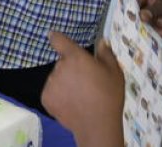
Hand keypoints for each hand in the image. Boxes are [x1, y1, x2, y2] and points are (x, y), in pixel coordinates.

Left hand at [42, 32, 123, 146]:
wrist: (97, 124)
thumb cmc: (109, 96)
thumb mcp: (115, 72)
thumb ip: (106, 54)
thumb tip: (102, 41)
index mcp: (75, 57)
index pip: (58, 40)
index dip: (56, 37)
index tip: (53, 36)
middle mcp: (59, 67)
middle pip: (62, 64)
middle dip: (71, 69)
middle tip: (85, 82)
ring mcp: (50, 83)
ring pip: (56, 78)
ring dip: (64, 83)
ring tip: (80, 96)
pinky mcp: (46, 98)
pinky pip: (51, 92)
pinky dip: (59, 96)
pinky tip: (72, 103)